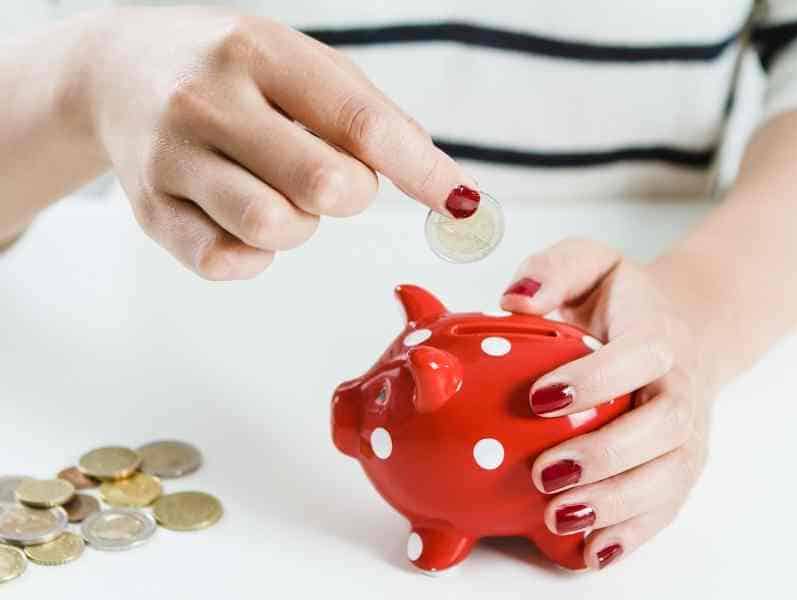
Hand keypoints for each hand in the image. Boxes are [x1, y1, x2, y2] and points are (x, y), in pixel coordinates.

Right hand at [79, 7, 472, 278]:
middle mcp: (208, 100)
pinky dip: (255, 255)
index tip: (461, 202)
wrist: (118, 71)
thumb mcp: (301, 66)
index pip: (359, 121)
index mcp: (259, 52)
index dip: (421, 169)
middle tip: (328, 176)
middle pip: (323, 185)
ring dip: (300, 225)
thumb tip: (448, 188)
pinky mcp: (150, 211)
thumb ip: (370, 119)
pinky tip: (244, 219)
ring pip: (275, 227)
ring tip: (280, 192)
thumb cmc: (234, 72)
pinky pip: (226, 262)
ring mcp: (172, 157)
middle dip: (349, 194)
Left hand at [501, 238, 716, 570]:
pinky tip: (592, 552)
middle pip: (661, 429)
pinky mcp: (681, 469)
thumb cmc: (622, 304)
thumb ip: (554, 269)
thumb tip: (516, 300)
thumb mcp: (590, 264)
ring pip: (666, 479)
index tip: (540, 397)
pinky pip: (665, 508)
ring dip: (616, 505)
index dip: (594, 380)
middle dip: (605, 456)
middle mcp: (681, 390)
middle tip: (546, 473)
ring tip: (559, 518)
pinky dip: (631, 534)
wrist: (681, 330)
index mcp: (658, 337)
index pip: (637, 358)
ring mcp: (688, 436)